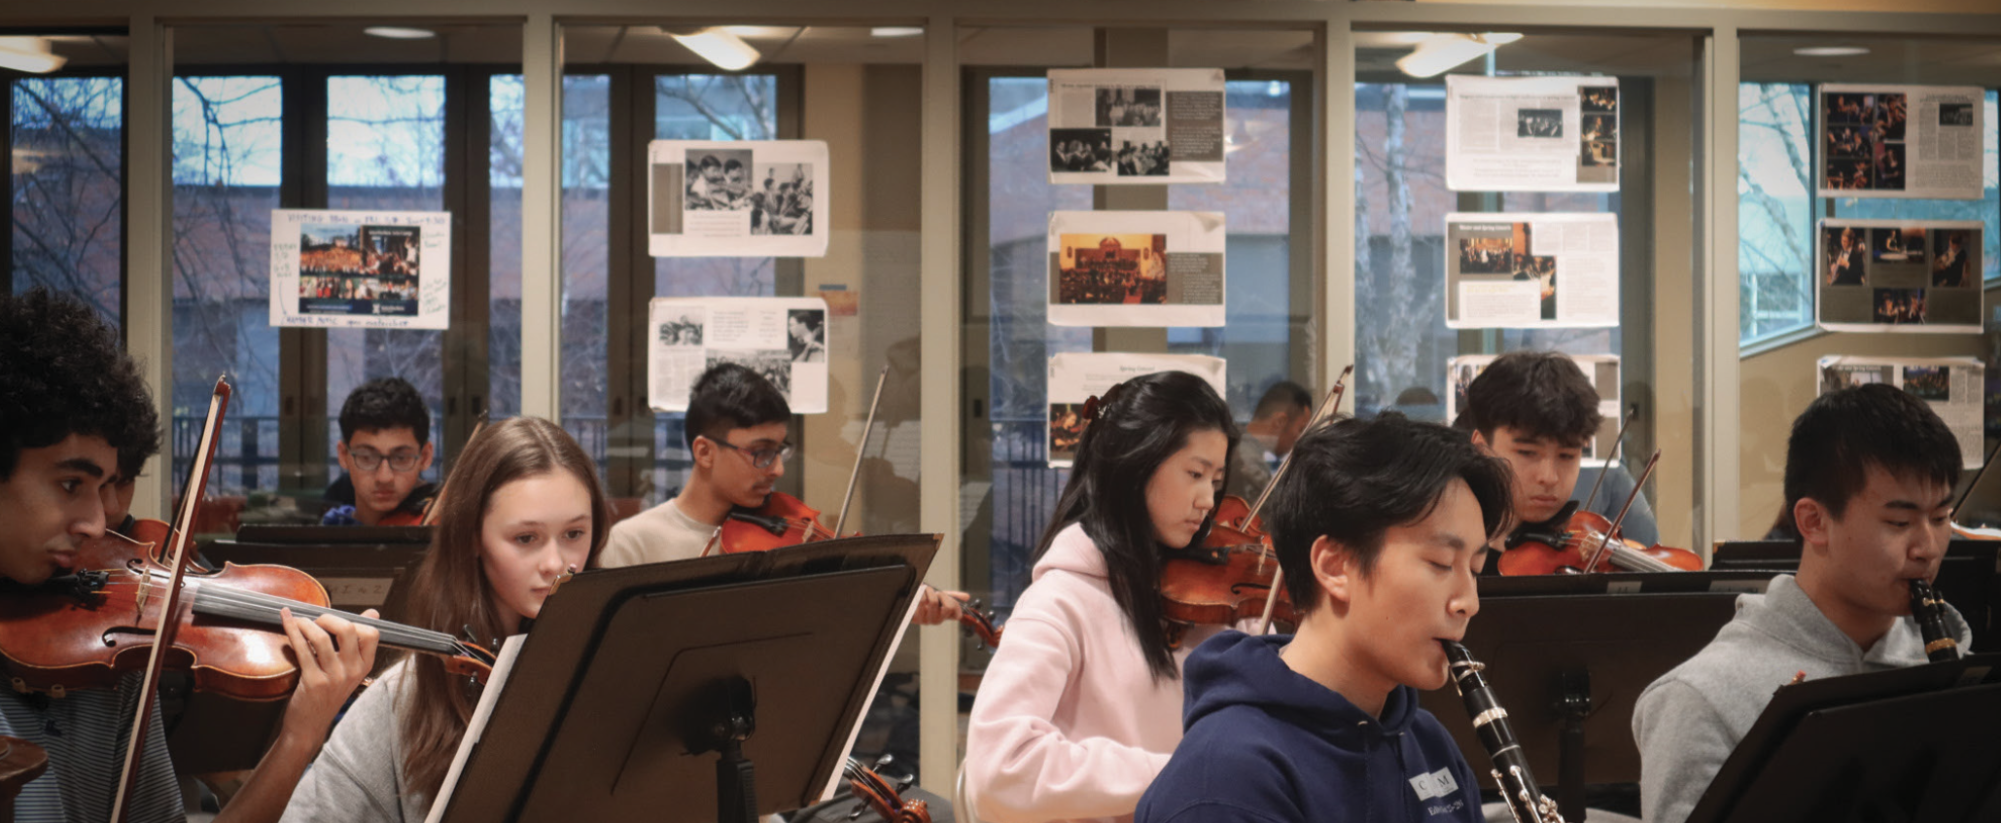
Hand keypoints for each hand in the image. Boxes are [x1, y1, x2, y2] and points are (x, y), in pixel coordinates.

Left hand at [277, 607, 381, 744]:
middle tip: (316, 621)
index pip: (371, 633)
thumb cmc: (326, 695)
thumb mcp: (349, 670)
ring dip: (306, 624)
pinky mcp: (313, 682)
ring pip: (322, 638)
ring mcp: (334, 678)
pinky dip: (292, 630)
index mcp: (364, 666)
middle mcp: (353, 671)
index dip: (354, 621)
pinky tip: (286, 621)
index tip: (337, 622)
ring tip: (299, 622)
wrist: (309, 725)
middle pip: (348, 630)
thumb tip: (373, 612)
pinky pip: (303, 649)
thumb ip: (358, 642)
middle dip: (328, 618)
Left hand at [911, 585, 969, 625]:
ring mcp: (927, 621)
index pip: (958, 615)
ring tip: (923, 591)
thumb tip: (967, 597)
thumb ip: (954, 595)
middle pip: (948, 606)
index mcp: (945, 616)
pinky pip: (922, 603)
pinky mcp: (917, 619)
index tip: (945, 596)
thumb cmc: (927, 599)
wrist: (910, 600)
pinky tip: (917, 595)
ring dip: (928, 591)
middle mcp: (938, 620)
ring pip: (934, 602)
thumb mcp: (941, 596)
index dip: (954, 603)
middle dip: (941, 595)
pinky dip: (920, 594)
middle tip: (933, 591)